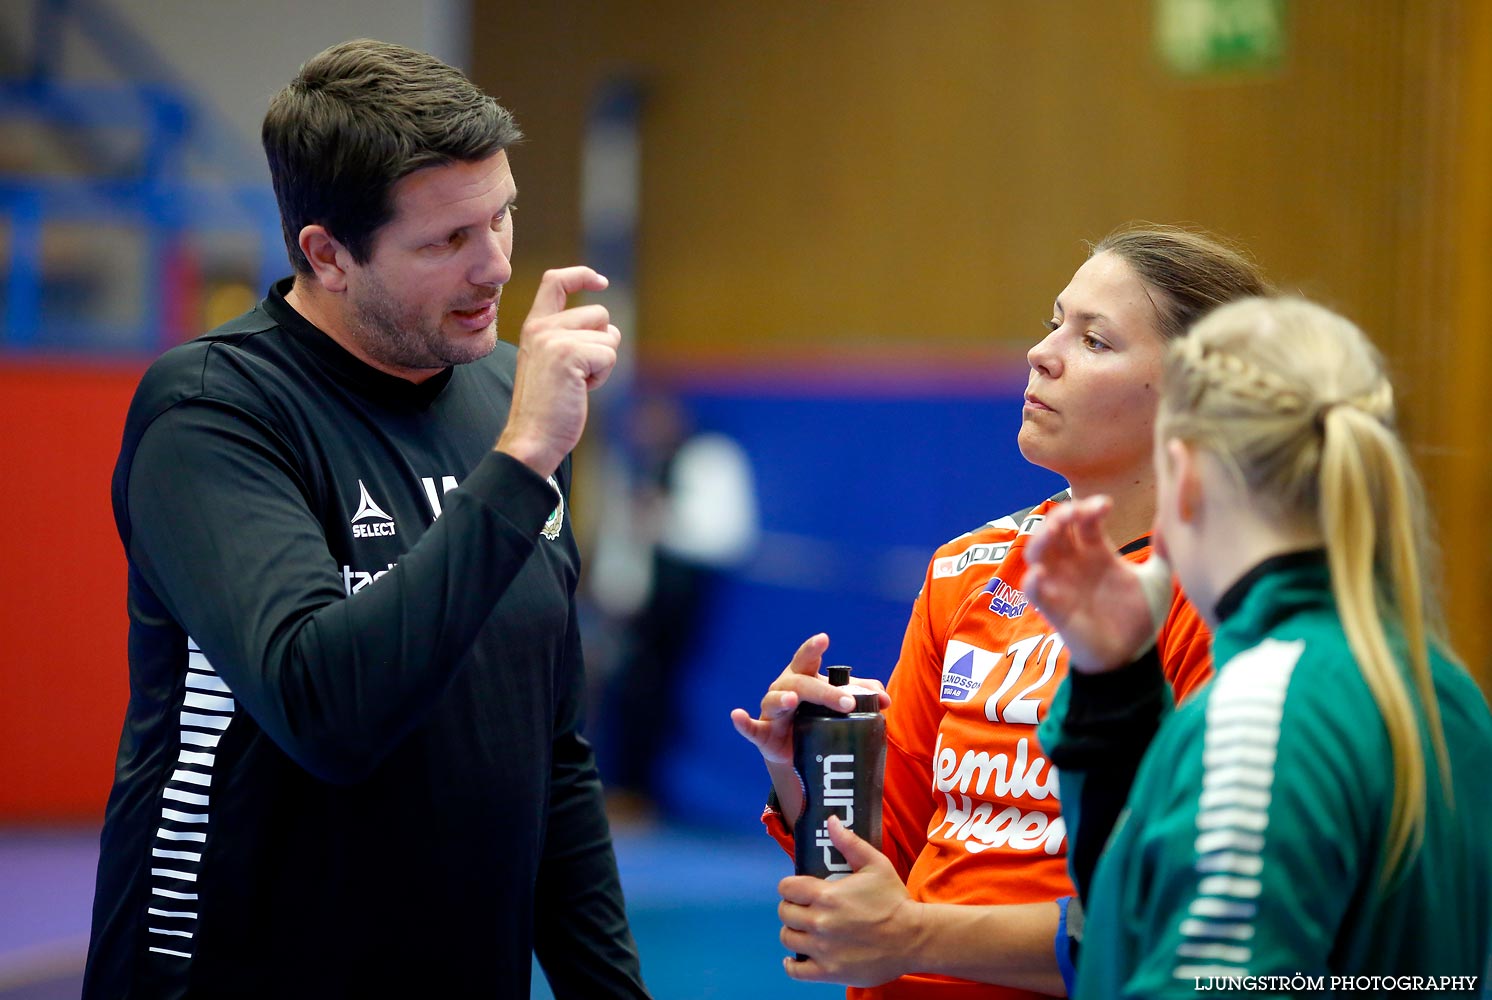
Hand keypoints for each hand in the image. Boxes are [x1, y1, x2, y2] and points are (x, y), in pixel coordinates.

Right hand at [496, 267, 619, 475]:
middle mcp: (541, 327)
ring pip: (608, 336)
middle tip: (578, 375)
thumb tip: (609, 326)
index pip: (556, 282)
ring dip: (603, 363)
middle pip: (599, 314)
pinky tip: (580, 390)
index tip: (601, 282)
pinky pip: (609, 355)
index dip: (582, 276)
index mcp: (534, 327)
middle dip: (602, 345)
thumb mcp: (552, 364)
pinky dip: (602, 376)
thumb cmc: (547, 409)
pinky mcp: (569, 354)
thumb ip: (568, 339)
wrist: (532, 438)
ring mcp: (554, 338)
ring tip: (577, 384)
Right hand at [729, 634, 889, 766]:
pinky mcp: (762, 733)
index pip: (808, 659)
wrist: (797, 750)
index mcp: (804, 676)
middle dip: (824, 692)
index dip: (813, 648)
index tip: (824, 639)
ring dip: (784, 699)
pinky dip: (743, 722)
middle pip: (801, 683)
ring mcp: (772, 709)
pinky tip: (738, 715)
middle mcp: (785, 687)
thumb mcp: (838, 702)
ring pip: (776, 700)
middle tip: (847, 703)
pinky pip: (751, 728)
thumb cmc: (817, 715)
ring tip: (794, 701)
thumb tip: (886, 699)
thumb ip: (861, 695)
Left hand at [778, 816, 920, 986]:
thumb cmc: (894, 900)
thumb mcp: (876, 864)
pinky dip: (792, 964)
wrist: (914, 938)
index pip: (787, 888)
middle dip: (791, 908)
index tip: (799, 890)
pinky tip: (797, 957)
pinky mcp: (829, 971)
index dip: (790, 887)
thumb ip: (850, 843)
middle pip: (784, 913)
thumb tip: (831, 821)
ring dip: (793, 933)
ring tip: (804, 930)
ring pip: (788, 939)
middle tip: (803, 909)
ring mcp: (822, 948)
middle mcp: (819, 922)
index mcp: (826, 894)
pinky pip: (796, 971)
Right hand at [1020, 495, 1169, 671]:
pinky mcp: (1053, 609)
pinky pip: (1033, 591)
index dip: (1089, 508)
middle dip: (1060, 516)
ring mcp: (1061, 584)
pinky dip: (1032, 581)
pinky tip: (1040, 574)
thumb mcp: (1157, 581)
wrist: (1131, 657)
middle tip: (1075, 512)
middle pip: (1054, 529)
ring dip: (1040, 538)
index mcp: (1097, 553)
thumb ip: (1164, 553)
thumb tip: (1174, 519)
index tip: (1105, 506)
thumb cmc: (1140, 617)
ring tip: (1054, 531)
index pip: (1084, 521)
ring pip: (1036, 553)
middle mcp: (1074, 564)